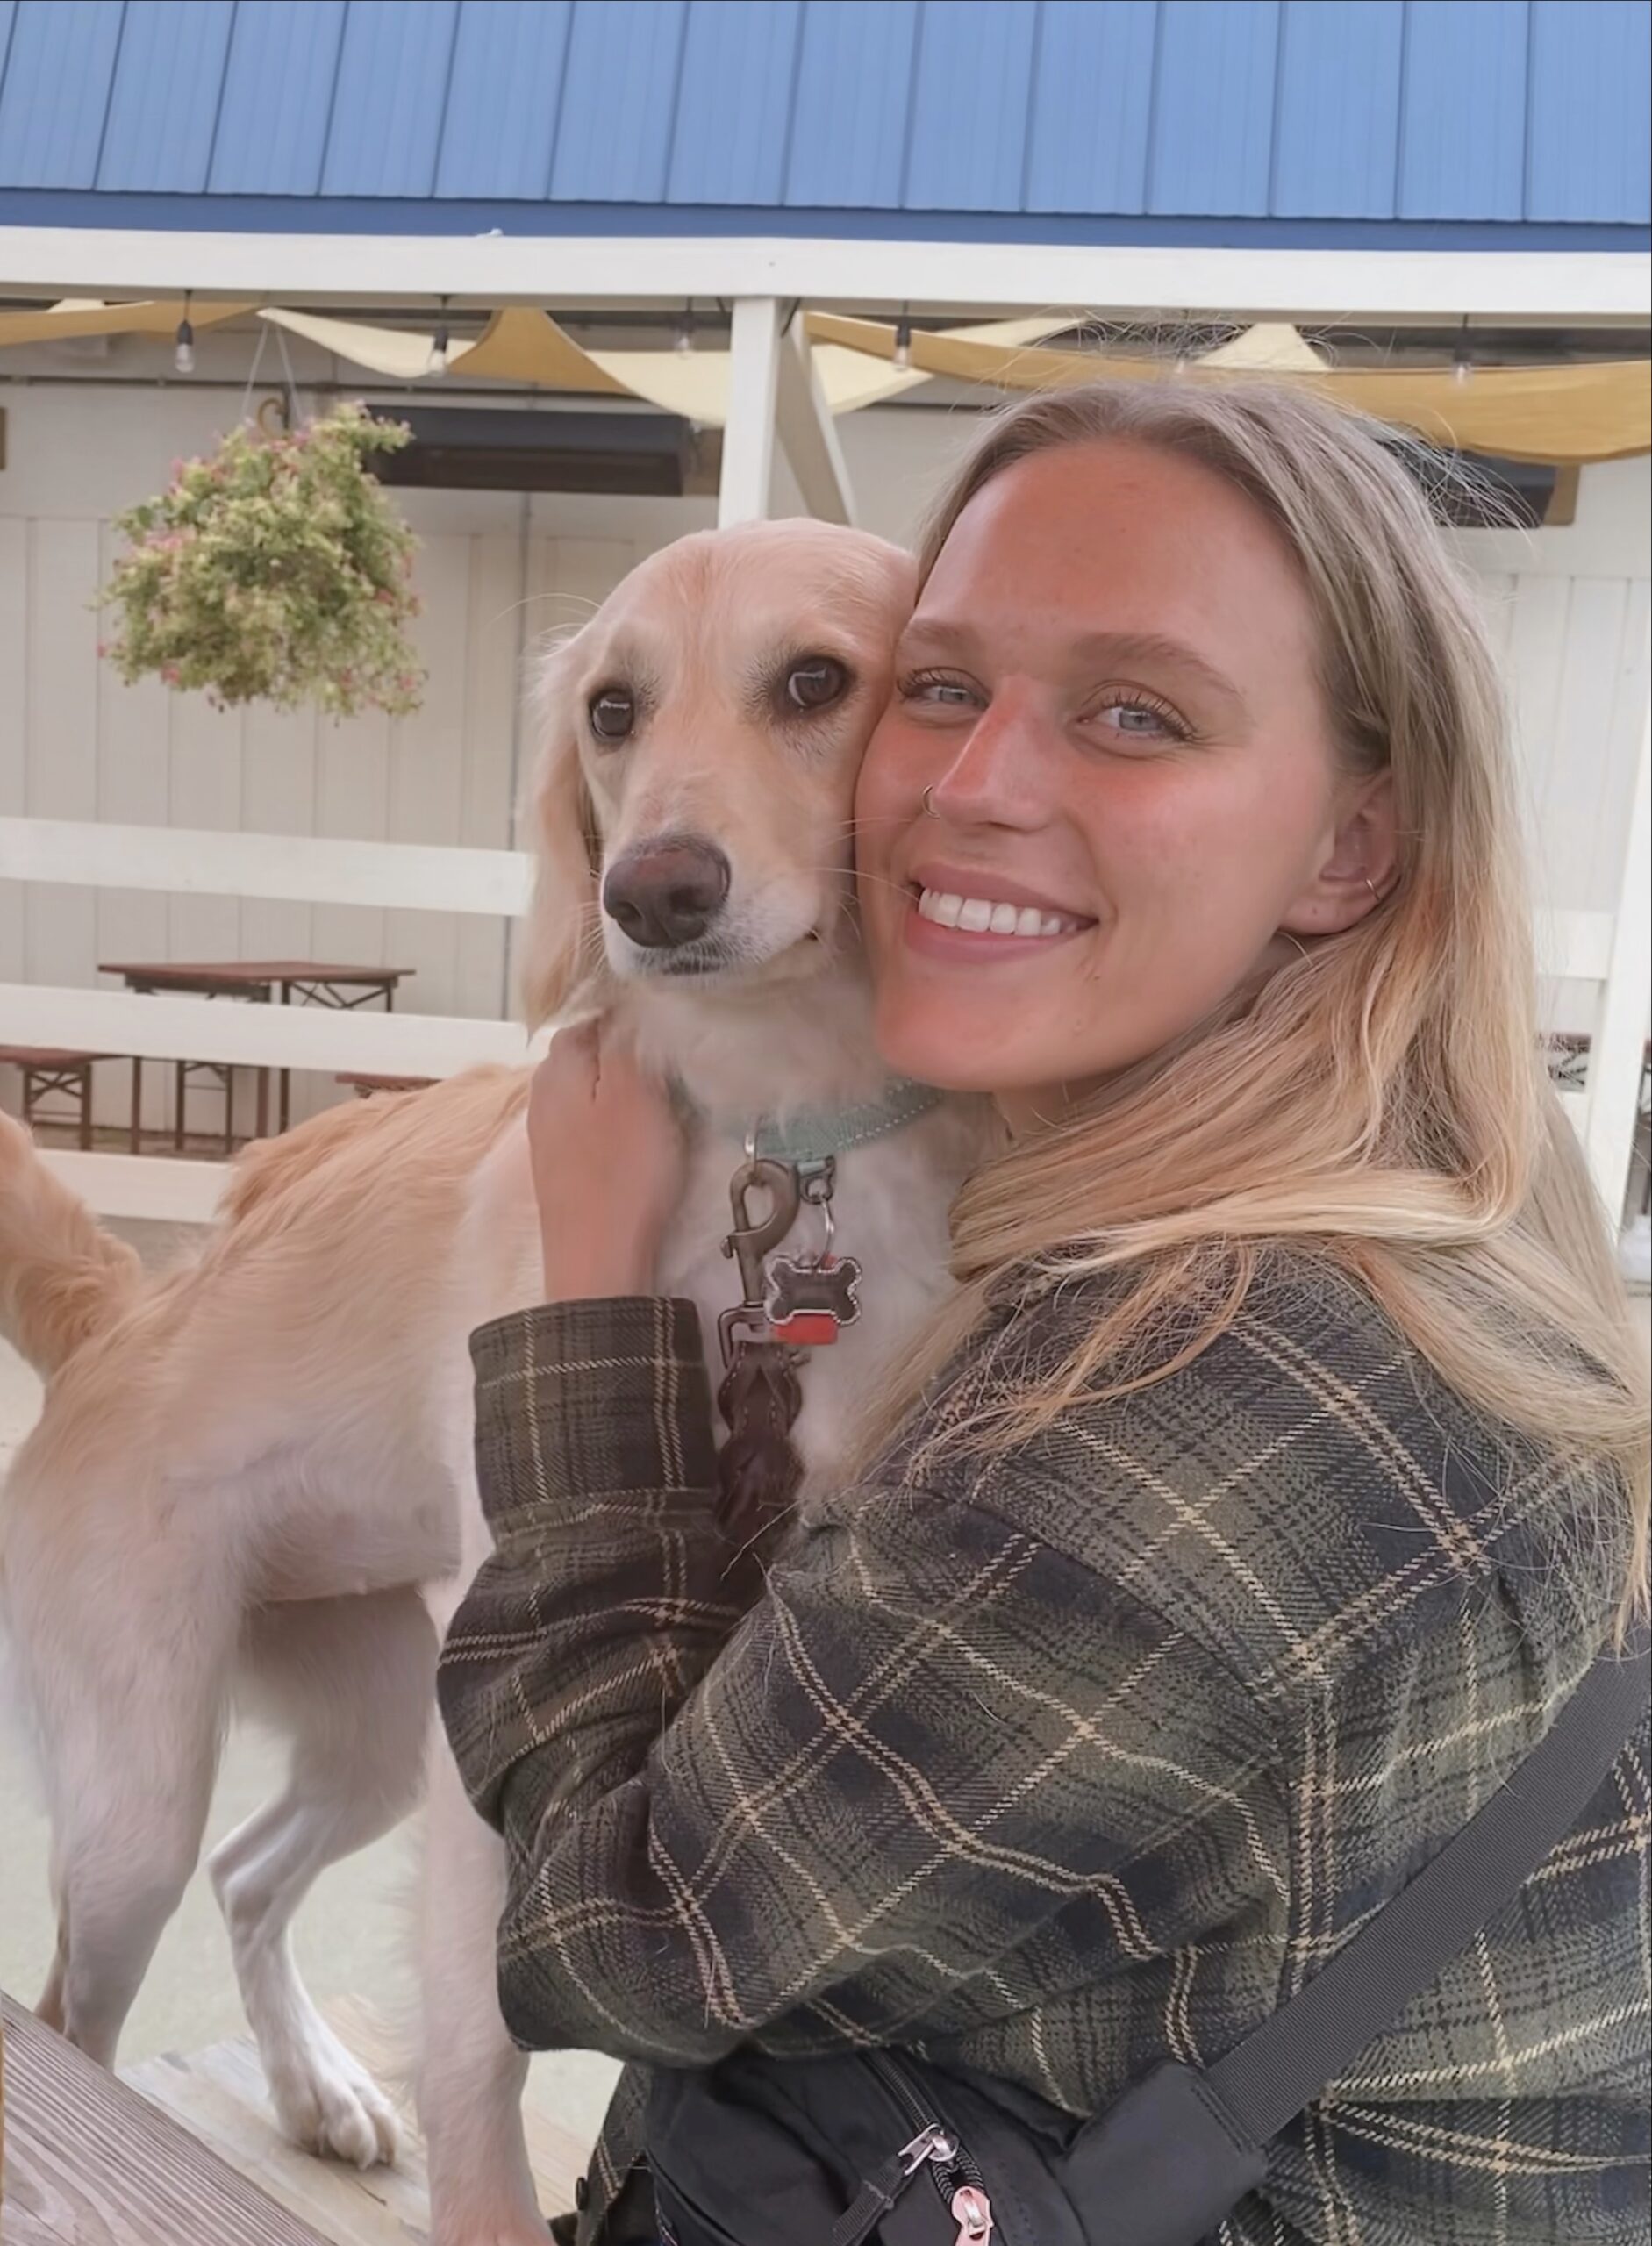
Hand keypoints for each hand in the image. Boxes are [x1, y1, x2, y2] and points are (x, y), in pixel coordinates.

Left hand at [527, 1021, 686, 1300]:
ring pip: (596, 1091)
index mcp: (558, 1064)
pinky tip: (642, 1147)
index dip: (637, 1020)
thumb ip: (628, 1039)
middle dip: (633, 1058)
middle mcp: (542, 1090)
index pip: (598, 1015)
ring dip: (628, 1095)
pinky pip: (594, 1127)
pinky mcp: (561, 1166)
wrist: (599, 1263)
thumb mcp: (637, 1093)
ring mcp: (547, 1132)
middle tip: (676, 1077)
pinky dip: (619, 1128)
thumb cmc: (624, 1173)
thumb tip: (627, 1000)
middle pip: (595, 1053)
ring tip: (666, 1112)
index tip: (674, 1038)